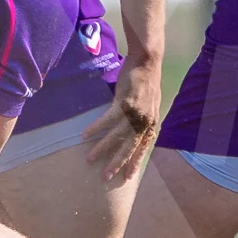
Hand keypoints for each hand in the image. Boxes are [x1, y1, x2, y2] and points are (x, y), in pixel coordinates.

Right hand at [84, 61, 163, 183]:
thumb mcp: (149, 105)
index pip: (143, 148)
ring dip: (102, 148)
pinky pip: (108, 119)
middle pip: (130, 147)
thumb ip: (143, 119)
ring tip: (89, 158)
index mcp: (152, 123)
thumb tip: (133, 129)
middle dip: (117, 163)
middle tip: (106, 176)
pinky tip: (86, 134)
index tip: (127, 176)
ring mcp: (135, 113)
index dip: (135, 162)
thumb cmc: (145, 82)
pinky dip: (96, 127)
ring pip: (117, 136)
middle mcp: (145, 121)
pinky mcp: (124, 103)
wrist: (147, 61)